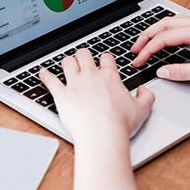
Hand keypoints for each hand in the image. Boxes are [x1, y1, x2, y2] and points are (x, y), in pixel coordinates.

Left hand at [39, 49, 154, 144]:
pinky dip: (45, 75)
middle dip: (83, 55)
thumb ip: (146, 96)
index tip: (104, 63)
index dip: (105, 59)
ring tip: (67, 64)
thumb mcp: (143, 109)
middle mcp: (91, 76)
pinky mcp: (61, 95)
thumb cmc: (121, 124)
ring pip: (67, 62)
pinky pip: (50, 80)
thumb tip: (144, 90)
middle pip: (84, 54)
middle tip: (83, 60)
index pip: (106, 58)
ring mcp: (74, 84)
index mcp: (110, 77)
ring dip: (67, 62)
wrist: (103, 135)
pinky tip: (42, 73)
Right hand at [130, 16, 189, 84]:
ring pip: (173, 22)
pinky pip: (182, 25)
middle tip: (133, 50)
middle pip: (164, 24)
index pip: (164, 37)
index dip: (148, 49)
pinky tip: (166, 41)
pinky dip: (168, 32)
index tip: (138, 60)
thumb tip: (162, 71)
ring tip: (144, 44)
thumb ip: (183, 72)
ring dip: (156, 32)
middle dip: (146, 36)